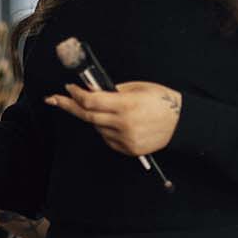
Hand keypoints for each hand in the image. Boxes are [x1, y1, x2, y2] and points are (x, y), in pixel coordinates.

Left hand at [44, 80, 181, 156]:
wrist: (181, 123)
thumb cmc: (161, 101)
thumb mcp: (138, 87)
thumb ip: (113, 90)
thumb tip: (91, 90)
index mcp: (127, 105)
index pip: (91, 101)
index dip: (76, 94)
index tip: (69, 88)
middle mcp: (124, 124)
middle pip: (87, 116)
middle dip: (70, 106)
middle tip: (55, 99)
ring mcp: (126, 139)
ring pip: (97, 128)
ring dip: (95, 118)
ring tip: (110, 111)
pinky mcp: (128, 149)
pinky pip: (107, 138)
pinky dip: (106, 130)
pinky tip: (118, 123)